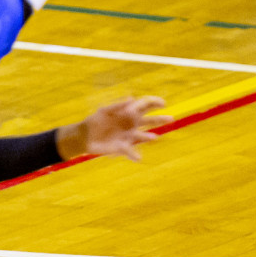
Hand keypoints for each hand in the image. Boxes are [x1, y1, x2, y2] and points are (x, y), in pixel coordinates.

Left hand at [56, 96, 170, 160]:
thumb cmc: (94, 121)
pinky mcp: (123, 147)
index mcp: (127, 113)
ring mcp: (129, 136)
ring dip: (149, 137)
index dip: (154, 103)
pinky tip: (138, 158)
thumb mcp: (104, 111)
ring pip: (144, 136)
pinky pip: (132, 152)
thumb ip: (117, 105)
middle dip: (160, 119)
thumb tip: (131, 98)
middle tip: (171, 118)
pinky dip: (135, 155)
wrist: (84, 137)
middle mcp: (131, 124)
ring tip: (154, 137)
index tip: (163, 103)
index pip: (144, 106)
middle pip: (149, 120)